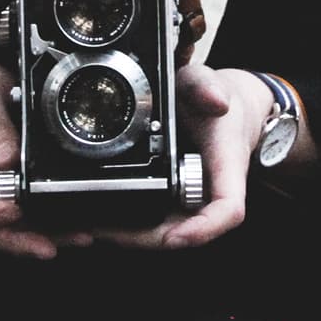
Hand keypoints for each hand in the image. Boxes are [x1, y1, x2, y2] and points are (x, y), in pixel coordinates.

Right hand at [0, 56, 89, 259]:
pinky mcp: (4, 189)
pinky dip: (47, 222)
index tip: (13, 211)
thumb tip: (8, 160)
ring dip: (38, 237)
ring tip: (76, 238)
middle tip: (50, 247)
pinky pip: (23, 213)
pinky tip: (75, 225)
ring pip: (5, 229)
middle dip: (17, 241)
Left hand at [94, 64, 268, 251]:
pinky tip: (102, 220)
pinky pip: (159, 223)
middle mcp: (212, 192)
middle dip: (147, 238)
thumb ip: (206, 85)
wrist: (228, 109)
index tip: (174, 237)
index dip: (202, 230)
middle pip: (187, 233)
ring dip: (133, 237)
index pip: (227, 210)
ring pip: (168, 233)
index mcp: (229, 166)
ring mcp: (195, 201)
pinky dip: (133, 227)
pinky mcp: (179, 203)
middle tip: (102, 230)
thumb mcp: (207, 82)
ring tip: (92, 226)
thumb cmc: (219, 100)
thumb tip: (215, 100)